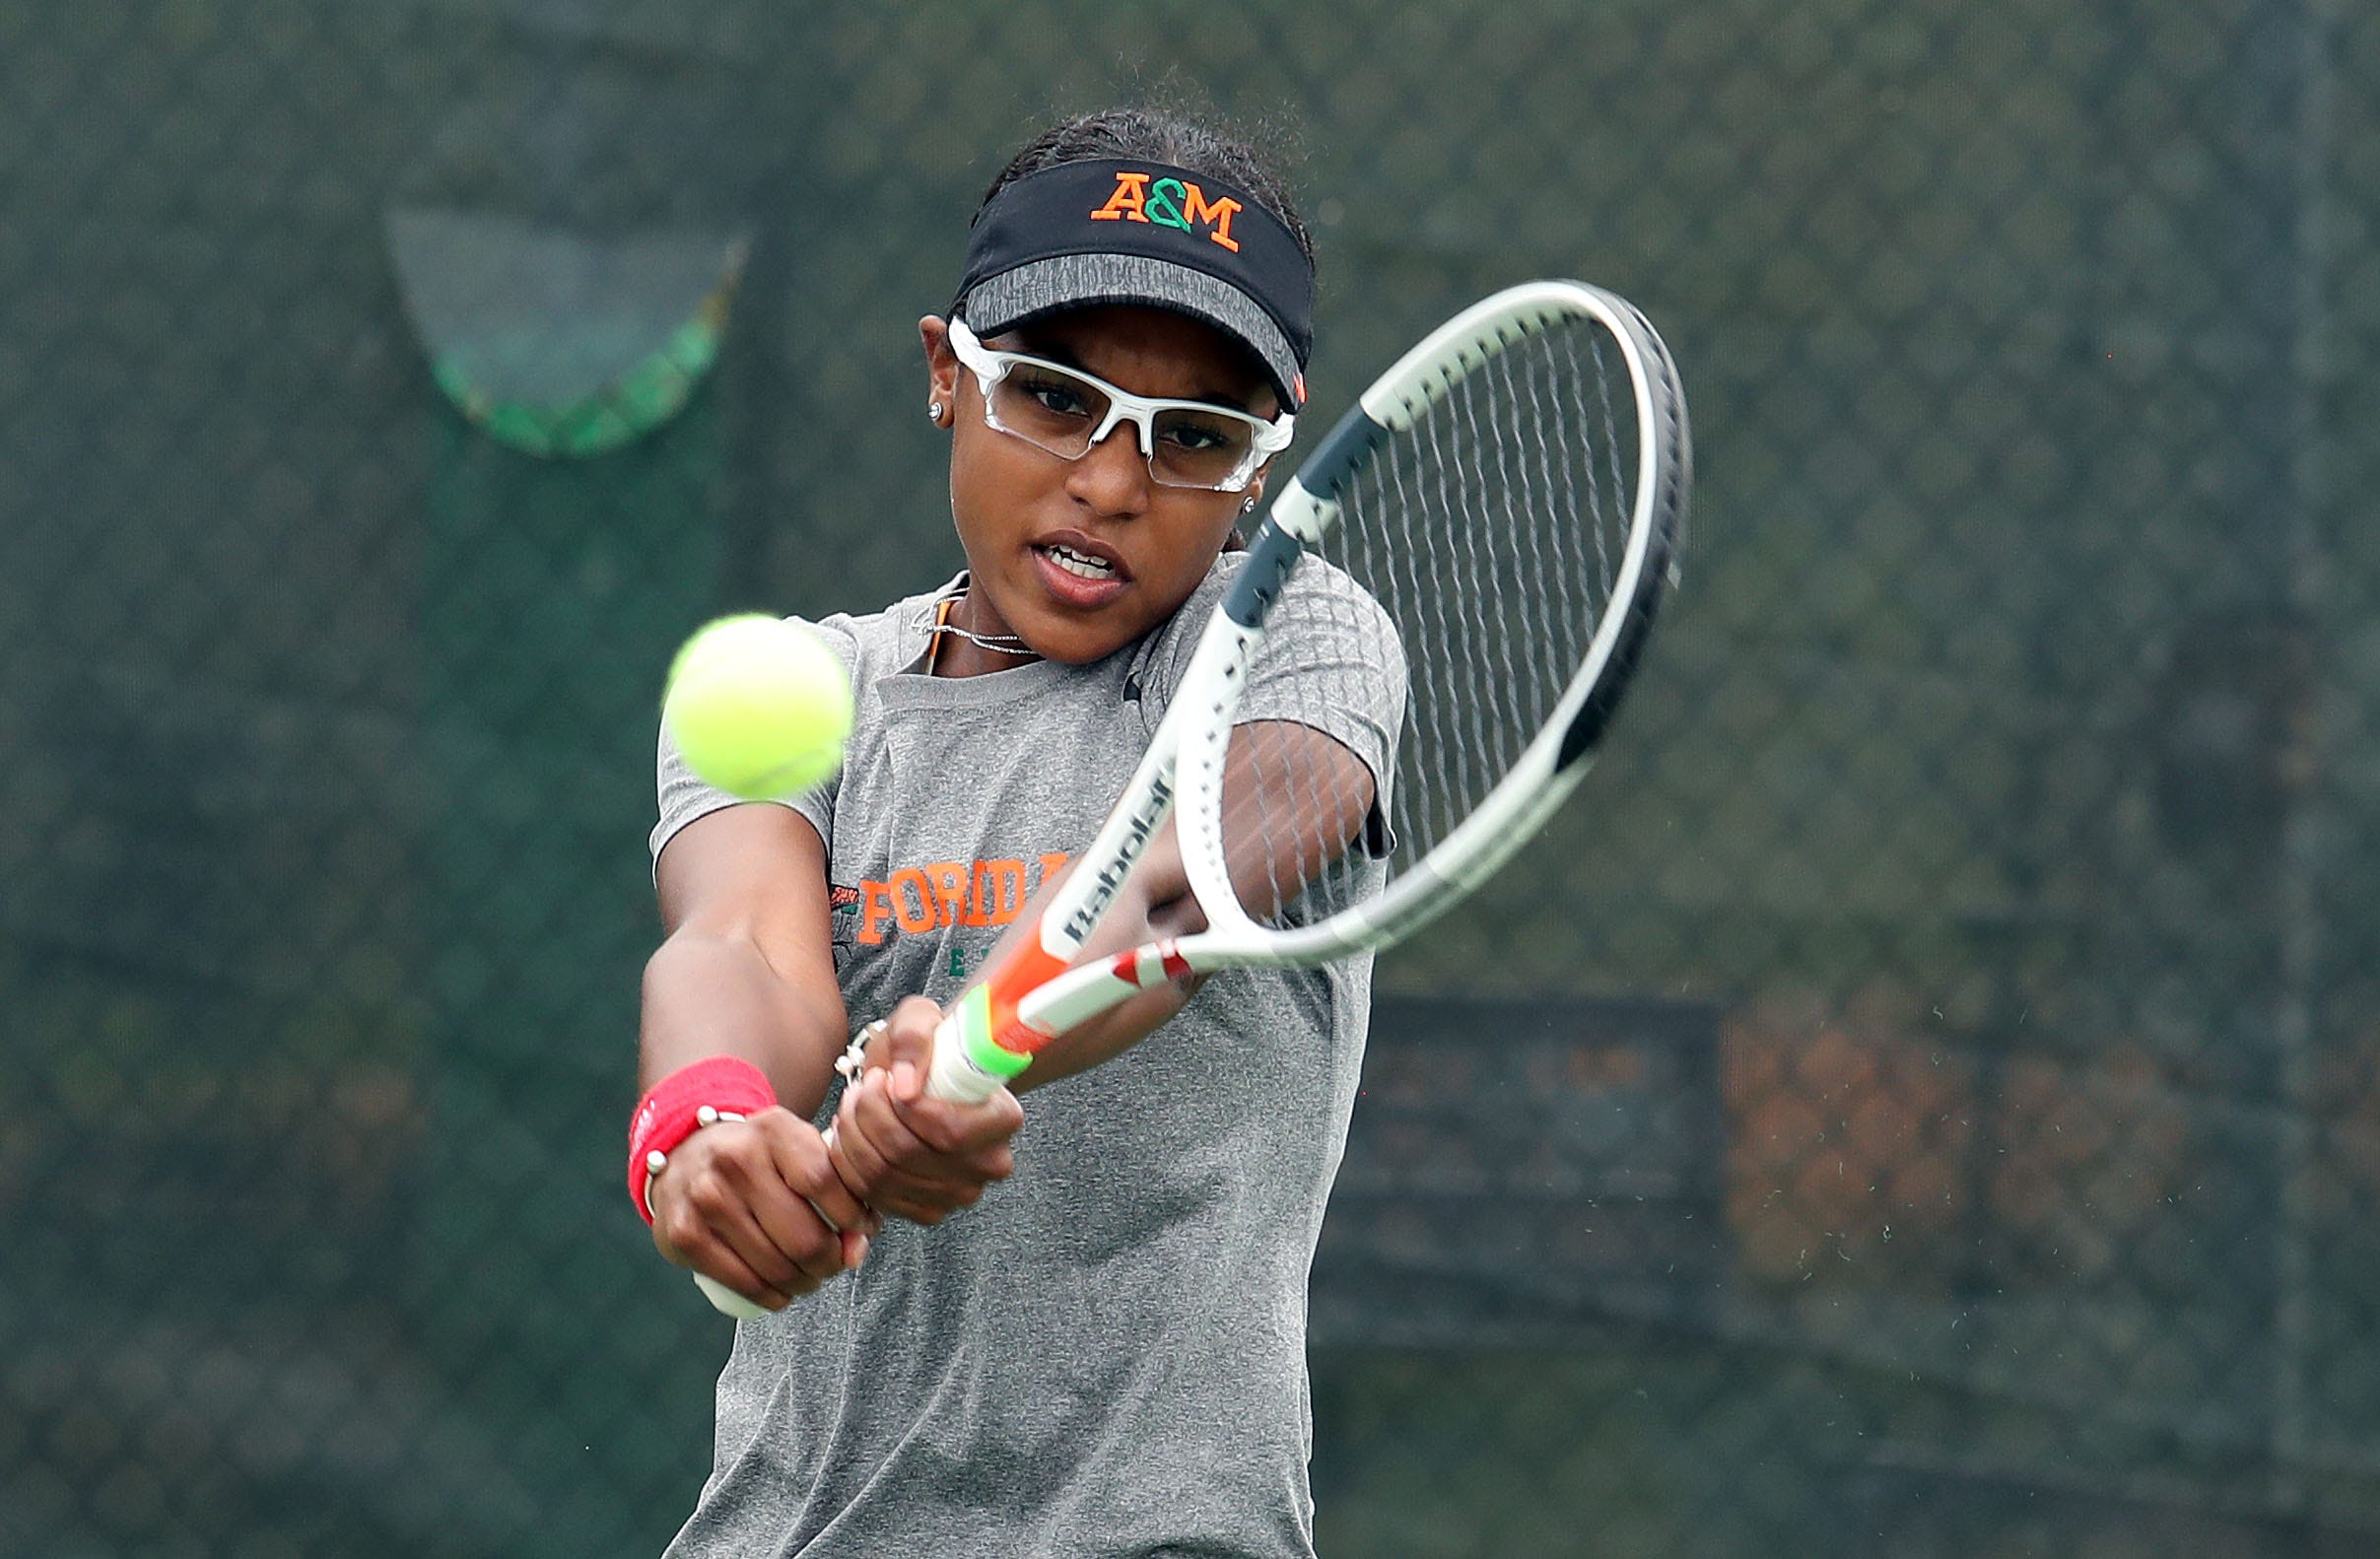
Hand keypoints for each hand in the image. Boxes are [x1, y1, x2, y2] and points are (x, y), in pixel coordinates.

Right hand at [647, 1106, 880, 1311]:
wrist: (683, 1155)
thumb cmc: (755, 1157)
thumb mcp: (796, 1148)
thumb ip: (837, 1186)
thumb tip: (857, 1248)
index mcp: (773, 1130)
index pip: (825, 1182)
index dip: (853, 1216)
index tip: (861, 1230)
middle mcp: (735, 1160)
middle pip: (805, 1236)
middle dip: (831, 1262)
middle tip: (833, 1263)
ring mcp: (706, 1199)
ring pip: (778, 1267)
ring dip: (804, 1283)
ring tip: (809, 1278)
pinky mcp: (685, 1236)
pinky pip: (744, 1283)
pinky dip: (773, 1297)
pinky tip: (782, 1292)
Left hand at [827, 995, 1023, 1223]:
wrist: (931, 1078)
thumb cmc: (931, 1048)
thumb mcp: (921, 1019)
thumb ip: (914, 1038)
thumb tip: (904, 1085)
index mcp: (1004, 1119)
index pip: (949, 1131)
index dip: (904, 1109)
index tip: (883, 1079)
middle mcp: (990, 1164)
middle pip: (908, 1155)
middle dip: (869, 1118)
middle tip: (861, 1089)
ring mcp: (959, 1194)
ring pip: (884, 1178)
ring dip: (853, 1138)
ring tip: (852, 1107)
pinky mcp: (928, 1211)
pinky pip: (874, 1197)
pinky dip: (849, 1165)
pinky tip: (852, 1135)